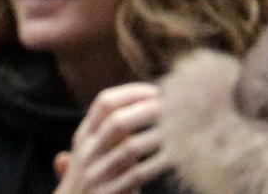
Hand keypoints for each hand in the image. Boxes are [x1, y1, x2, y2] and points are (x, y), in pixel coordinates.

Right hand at [53, 82, 167, 193]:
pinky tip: (178, 155)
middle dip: (149, 110)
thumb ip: (115, 126)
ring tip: (182, 127)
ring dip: (159, 135)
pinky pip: (137, 175)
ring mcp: (93, 175)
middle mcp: (86, 153)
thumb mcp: (99, 148)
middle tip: (176, 107)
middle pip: (117, 121)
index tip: (159, 92)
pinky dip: (159, 163)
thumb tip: (152, 95)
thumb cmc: (100, 174)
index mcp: (85, 136)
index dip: (134, 92)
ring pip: (129, 148)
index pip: (105, 102)